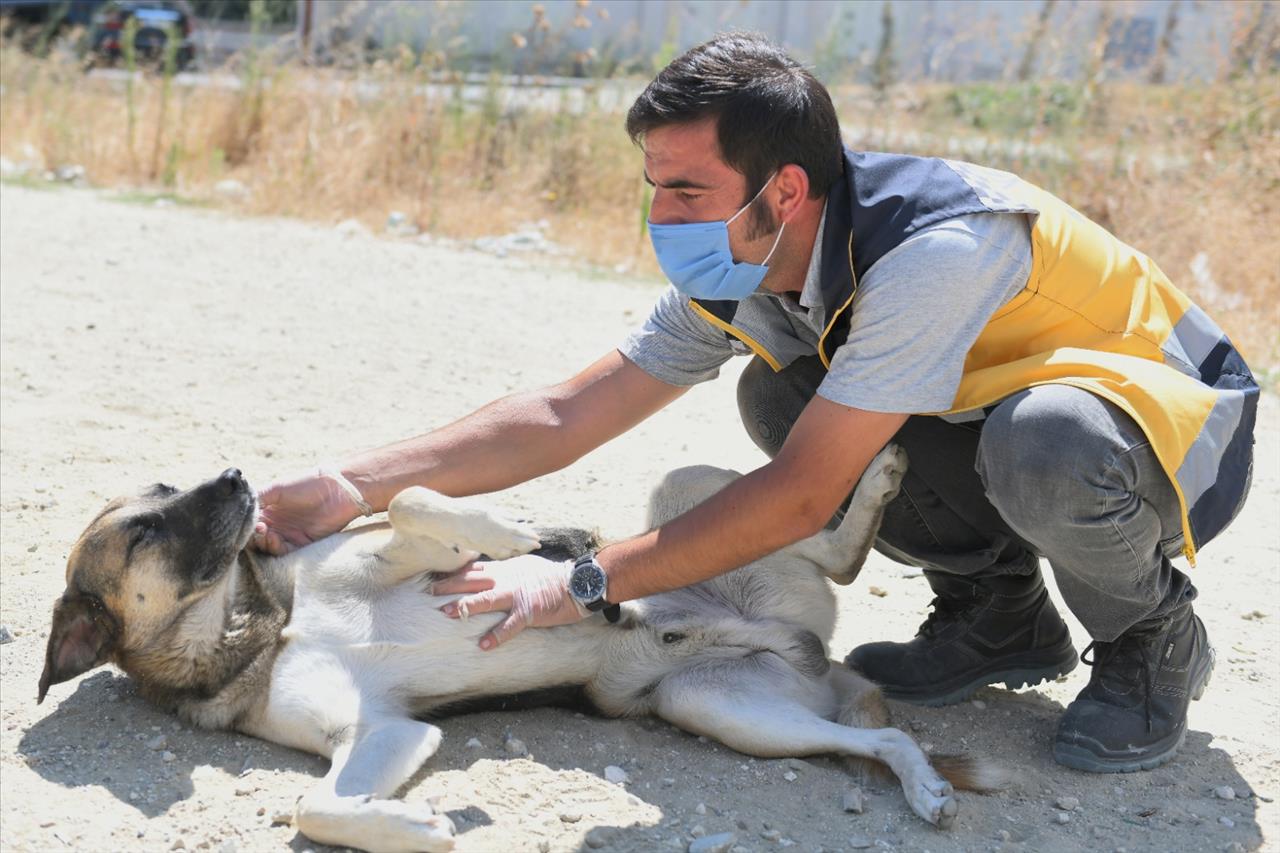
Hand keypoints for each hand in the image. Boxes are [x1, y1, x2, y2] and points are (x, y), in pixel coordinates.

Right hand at [252, 469, 363, 554]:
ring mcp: (288, 535)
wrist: (336, 491)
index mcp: (268, 510)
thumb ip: (256, 499)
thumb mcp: (276, 488)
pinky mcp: (301, 545)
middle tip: (257, 529)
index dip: (243, 526)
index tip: (243, 524)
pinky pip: (284, 553)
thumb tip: (236, 509)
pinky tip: (274, 538)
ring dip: (263, 542)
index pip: (248, 524)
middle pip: (256, 538)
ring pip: (267, 547)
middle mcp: (276, 524)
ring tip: (265, 532)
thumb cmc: (306, 485)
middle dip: (252, 537)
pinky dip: (276, 548)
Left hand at [434, 555, 587, 649]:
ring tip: (448, 613)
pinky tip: (483, 645)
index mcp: (506, 569)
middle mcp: (507, 579)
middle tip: (430, 592)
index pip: (474, 569)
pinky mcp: (529, 612)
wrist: (576, 584)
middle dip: (450, 586)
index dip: (455, 573)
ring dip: (466, 606)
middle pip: (473, 581)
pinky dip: (496, 635)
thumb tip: (489, 572)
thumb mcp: (525, 565)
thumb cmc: (552, 576)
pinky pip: (510, 625)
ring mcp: (517, 595)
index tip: (437, 576)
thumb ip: (506, 569)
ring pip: (487, 599)